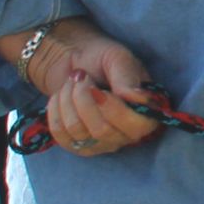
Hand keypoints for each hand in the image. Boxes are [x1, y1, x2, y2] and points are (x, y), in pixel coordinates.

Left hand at [23, 19, 161, 158]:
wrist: (73, 62)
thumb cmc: (101, 58)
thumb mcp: (118, 59)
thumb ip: (128, 77)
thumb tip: (137, 97)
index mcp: (148, 113)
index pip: (138, 126)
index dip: (115, 110)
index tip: (97, 88)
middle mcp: (128, 134)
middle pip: (102, 131)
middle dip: (84, 100)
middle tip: (81, 78)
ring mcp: (101, 143)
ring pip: (78, 130)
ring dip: (68, 100)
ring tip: (71, 83)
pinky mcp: (77, 145)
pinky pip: (60, 134)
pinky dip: (55, 109)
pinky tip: (61, 97)